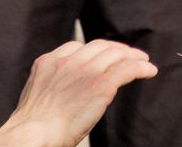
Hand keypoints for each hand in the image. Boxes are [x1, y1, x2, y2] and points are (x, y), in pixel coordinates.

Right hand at [0, 39, 156, 146]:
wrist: (32, 136)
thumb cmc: (32, 126)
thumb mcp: (37, 94)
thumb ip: (53, 83)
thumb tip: (68, 89)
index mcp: (48, 62)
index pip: (76, 47)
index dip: (93, 51)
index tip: (102, 56)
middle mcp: (67, 61)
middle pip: (99, 46)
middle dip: (116, 49)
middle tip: (128, 55)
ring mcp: (85, 70)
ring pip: (117, 53)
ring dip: (133, 56)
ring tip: (143, 61)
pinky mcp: (100, 84)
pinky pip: (128, 68)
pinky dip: (142, 68)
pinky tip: (149, 71)